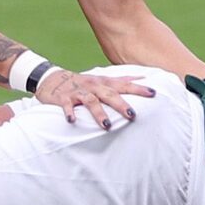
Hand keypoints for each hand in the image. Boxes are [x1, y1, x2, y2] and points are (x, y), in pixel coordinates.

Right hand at [35, 67, 158, 129]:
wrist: (51, 78)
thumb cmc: (83, 82)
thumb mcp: (102, 79)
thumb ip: (121, 80)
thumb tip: (142, 78)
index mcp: (103, 82)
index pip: (124, 85)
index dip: (138, 89)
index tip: (153, 93)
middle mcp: (93, 86)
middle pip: (109, 94)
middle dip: (121, 104)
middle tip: (133, 115)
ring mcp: (78, 92)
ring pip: (91, 101)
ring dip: (99, 113)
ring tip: (108, 126)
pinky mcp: (63, 98)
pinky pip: (67, 105)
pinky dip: (69, 112)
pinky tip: (72, 120)